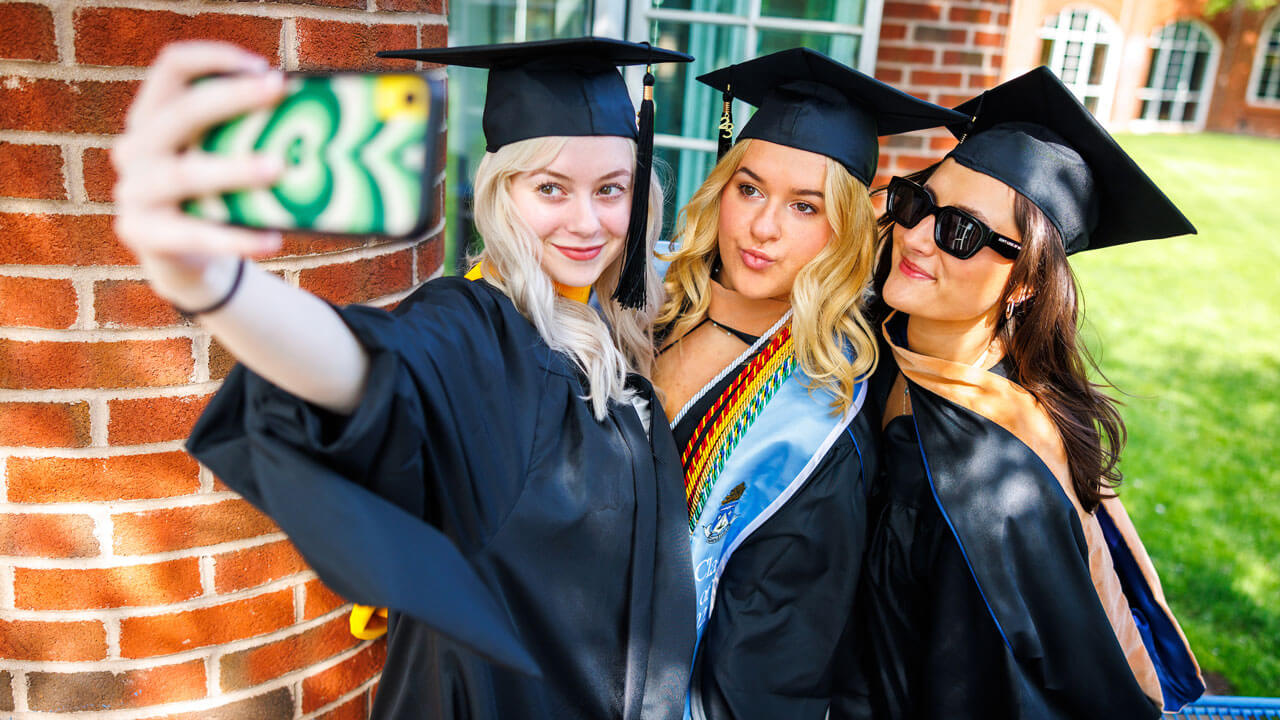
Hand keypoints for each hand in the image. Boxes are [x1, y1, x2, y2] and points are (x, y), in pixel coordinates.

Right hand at [112, 41, 286, 307]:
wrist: (182, 259)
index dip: (213, 57)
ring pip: (185, 174)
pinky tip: (274, 238)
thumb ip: (245, 134)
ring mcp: (134, 192)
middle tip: (278, 90)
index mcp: (151, 116)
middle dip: (232, 97)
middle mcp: (136, 148)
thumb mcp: (219, 156)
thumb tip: (316, 115)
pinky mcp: (145, 235)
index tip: (264, 67)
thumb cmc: (214, 195)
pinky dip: (236, 237)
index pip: (171, 67)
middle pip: (180, 113)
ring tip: (279, 168)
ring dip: (234, 168)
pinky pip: (195, 234)